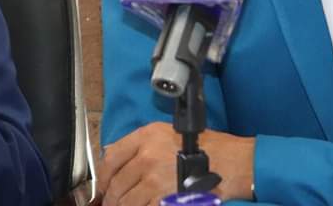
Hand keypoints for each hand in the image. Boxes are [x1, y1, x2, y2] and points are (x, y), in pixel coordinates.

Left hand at [98, 121, 254, 205]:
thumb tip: (118, 159)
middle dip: (112, 197)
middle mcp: (146, 156)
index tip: (103, 185)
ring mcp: (153, 179)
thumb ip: (143, 144)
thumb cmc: (207, 148)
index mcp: (147, 136)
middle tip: (114, 203)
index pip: (110, 157)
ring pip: (124, 202)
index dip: (102, 176)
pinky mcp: (161, 199)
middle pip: (115, 183)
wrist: (230, 164)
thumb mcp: (171, 133)